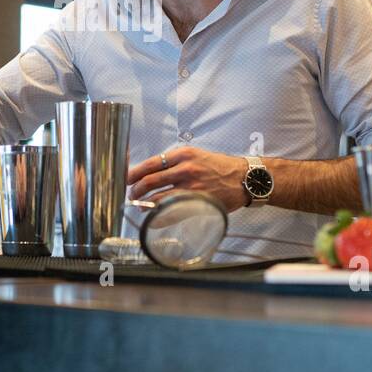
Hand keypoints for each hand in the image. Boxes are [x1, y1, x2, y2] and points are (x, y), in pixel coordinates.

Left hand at [126, 146, 250, 213]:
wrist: (245, 178)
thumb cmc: (220, 167)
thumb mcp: (197, 156)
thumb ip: (176, 162)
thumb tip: (152, 173)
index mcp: (183, 154)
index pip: (150, 163)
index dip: (134, 173)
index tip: (126, 179)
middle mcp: (185, 168)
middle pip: (150, 180)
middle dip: (135, 190)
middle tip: (132, 195)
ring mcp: (191, 186)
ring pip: (158, 197)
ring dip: (145, 203)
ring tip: (141, 206)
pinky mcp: (197, 202)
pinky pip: (172, 210)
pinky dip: (160, 215)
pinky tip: (155, 217)